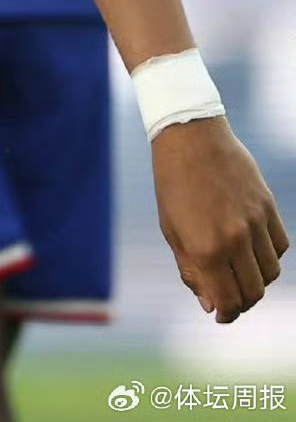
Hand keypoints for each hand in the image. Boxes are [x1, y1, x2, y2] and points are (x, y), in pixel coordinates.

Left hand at [153, 117, 287, 321]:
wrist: (190, 136)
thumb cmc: (173, 183)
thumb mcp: (171, 228)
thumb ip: (191, 270)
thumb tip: (211, 305)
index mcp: (205, 248)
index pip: (228, 301)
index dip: (226, 315)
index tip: (221, 315)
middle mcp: (234, 239)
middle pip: (254, 292)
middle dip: (242, 303)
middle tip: (231, 298)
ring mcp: (255, 222)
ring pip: (271, 272)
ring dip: (258, 281)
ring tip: (241, 273)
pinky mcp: (268, 206)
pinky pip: (280, 246)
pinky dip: (270, 256)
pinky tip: (253, 250)